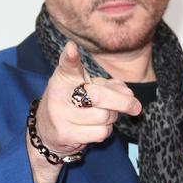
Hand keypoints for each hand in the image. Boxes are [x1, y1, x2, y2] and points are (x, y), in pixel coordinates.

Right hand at [35, 40, 141, 159]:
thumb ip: (109, 86)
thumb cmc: (74, 103)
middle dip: (122, 102)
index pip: (67, 65)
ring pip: (104, 117)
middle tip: (135, 106)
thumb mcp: (88, 87)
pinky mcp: (66, 134)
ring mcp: (61, 116)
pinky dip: (105, 130)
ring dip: (112, 117)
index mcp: (64, 77)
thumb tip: (128, 94)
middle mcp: (59, 95)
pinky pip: (100, 133)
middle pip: (99, 96)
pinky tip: (97, 127)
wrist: (47, 129)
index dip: (71, 57)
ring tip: (103, 115)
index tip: (71, 48)